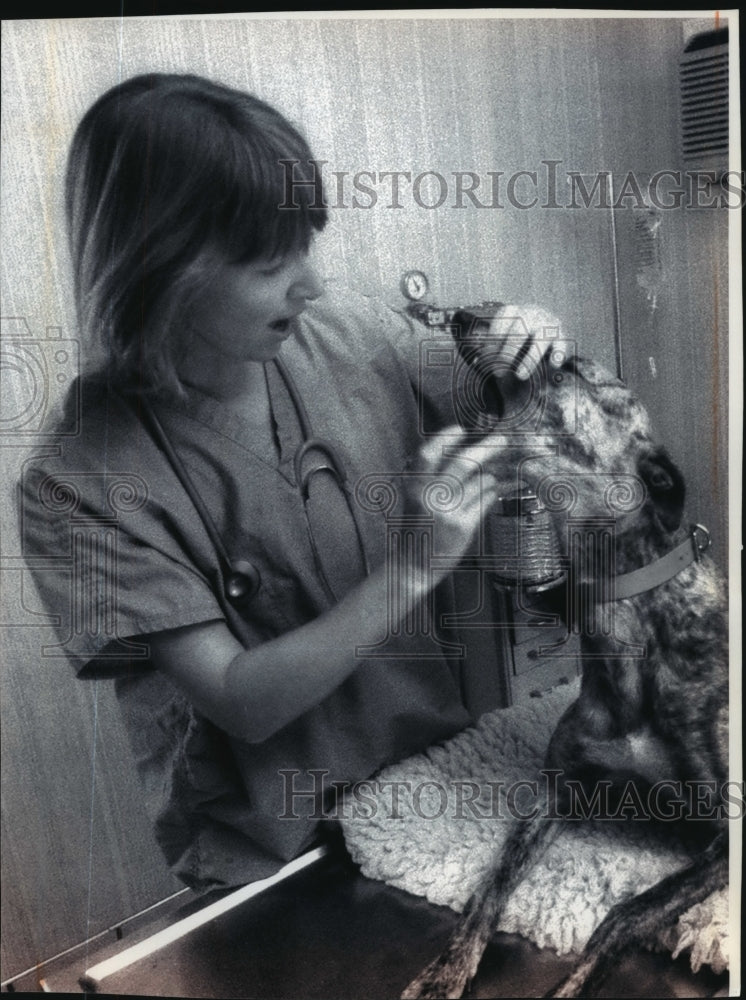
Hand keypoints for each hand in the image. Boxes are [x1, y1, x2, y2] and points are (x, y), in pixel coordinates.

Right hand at [412, 428, 502, 579]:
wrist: (411, 567)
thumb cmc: (414, 531)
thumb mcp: (412, 501)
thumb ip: (428, 480)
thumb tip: (455, 453)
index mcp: (413, 488)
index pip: (428, 454)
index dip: (444, 438)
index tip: (460, 430)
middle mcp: (430, 498)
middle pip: (462, 463)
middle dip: (486, 448)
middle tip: (502, 440)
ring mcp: (447, 513)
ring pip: (479, 482)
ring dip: (490, 476)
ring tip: (491, 478)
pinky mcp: (462, 527)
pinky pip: (484, 501)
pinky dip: (490, 494)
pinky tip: (490, 493)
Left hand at [483, 304, 572, 380]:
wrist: (540, 332)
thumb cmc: (513, 339)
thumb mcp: (500, 339)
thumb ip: (490, 349)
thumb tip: (477, 362)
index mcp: (512, 311)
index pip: (501, 323)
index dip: (492, 343)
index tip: (484, 361)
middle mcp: (531, 313)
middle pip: (519, 330)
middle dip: (507, 352)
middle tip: (498, 372)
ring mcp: (548, 323)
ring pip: (541, 339)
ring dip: (530, 358)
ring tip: (520, 376)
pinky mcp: (561, 336)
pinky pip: (561, 344)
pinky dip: (558, 354)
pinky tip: (553, 365)